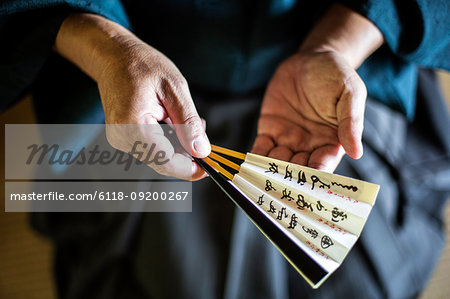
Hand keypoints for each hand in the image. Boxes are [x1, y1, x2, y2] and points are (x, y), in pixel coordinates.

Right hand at [55, 14, 209, 179]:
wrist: (114, 56)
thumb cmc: (142, 65)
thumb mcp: (175, 88)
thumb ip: (189, 122)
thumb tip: (202, 150)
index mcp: (133, 124)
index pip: (165, 160)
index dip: (189, 169)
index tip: (208, 168)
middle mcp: (121, 137)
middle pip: (162, 162)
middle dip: (185, 156)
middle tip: (201, 136)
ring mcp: (120, 139)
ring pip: (157, 157)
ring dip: (176, 147)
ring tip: (179, 118)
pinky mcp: (122, 138)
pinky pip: (150, 149)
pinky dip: (166, 141)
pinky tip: (168, 121)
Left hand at [252, 3, 382, 171]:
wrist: (311, 58)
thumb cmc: (335, 75)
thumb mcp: (350, 94)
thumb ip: (351, 122)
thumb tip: (357, 152)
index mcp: (331, 142)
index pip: (323, 166)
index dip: (314, 176)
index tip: (305, 185)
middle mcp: (309, 146)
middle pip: (298, 170)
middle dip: (288, 179)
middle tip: (278, 187)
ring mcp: (288, 140)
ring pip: (277, 163)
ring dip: (269, 172)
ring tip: (261, 179)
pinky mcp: (270, 130)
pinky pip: (261, 148)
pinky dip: (255, 157)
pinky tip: (249, 165)